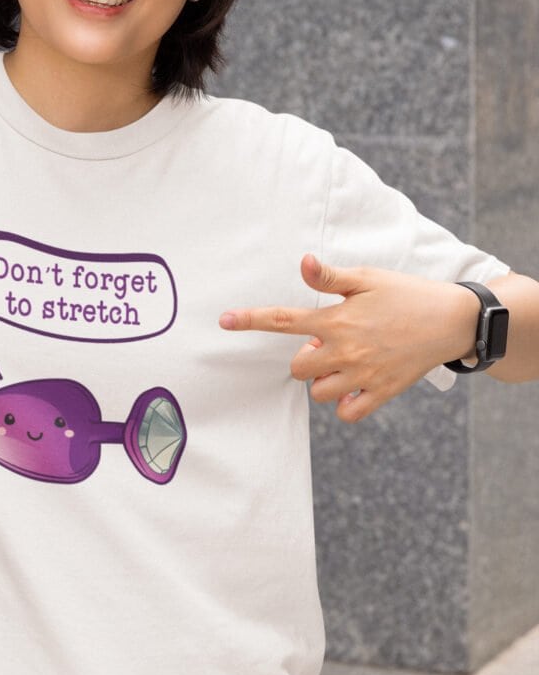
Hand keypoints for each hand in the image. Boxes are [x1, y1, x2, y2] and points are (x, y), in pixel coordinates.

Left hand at [218, 254, 477, 421]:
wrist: (452, 320)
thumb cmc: (405, 294)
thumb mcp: (366, 278)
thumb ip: (329, 277)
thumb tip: (302, 262)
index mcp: (336, 320)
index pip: (282, 320)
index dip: (249, 319)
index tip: (223, 320)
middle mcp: (345, 351)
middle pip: (298, 366)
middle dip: (305, 355)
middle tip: (328, 341)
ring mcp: (364, 375)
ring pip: (319, 392)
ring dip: (323, 379)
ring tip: (345, 360)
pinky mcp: (383, 392)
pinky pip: (348, 412)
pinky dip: (344, 403)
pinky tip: (353, 384)